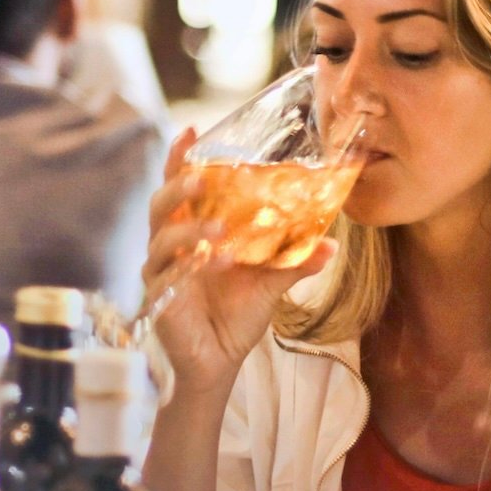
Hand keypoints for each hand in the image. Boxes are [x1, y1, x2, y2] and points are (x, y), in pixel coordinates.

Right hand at [145, 129, 333, 397]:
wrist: (219, 359)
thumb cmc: (238, 313)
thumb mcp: (272, 282)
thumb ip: (296, 261)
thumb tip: (331, 245)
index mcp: (194, 230)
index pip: (181, 187)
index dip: (181, 159)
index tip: (192, 131)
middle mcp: (170, 245)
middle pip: (161, 204)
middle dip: (178, 186)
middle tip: (201, 177)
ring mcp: (160, 271)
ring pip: (161, 239)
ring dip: (189, 231)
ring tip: (218, 232)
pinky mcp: (160, 299)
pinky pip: (168, 277)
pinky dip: (189, 268)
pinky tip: (214, 264)